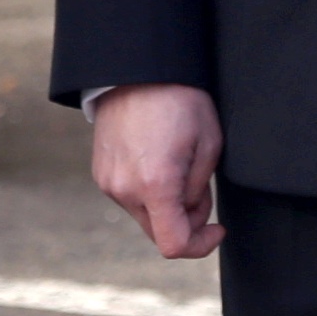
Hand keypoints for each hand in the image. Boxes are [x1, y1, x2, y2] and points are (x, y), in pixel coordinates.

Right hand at [91, 82, 224, 259]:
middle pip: (158, 232)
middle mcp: (125, 190)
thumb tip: (189, 211)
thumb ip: (200, 190)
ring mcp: (108, 183)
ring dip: (166, 203)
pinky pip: (130, 196)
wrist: (138, 69)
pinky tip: (157, 158)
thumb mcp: (209, 144)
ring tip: (178, 163)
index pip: (174, 245)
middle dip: (185, 220)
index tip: (216, 230)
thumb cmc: (179, 100)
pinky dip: (148, 190)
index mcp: (156, 185)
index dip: (200, 245)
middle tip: (201, 186)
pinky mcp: (100, 173)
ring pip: (145, 214)